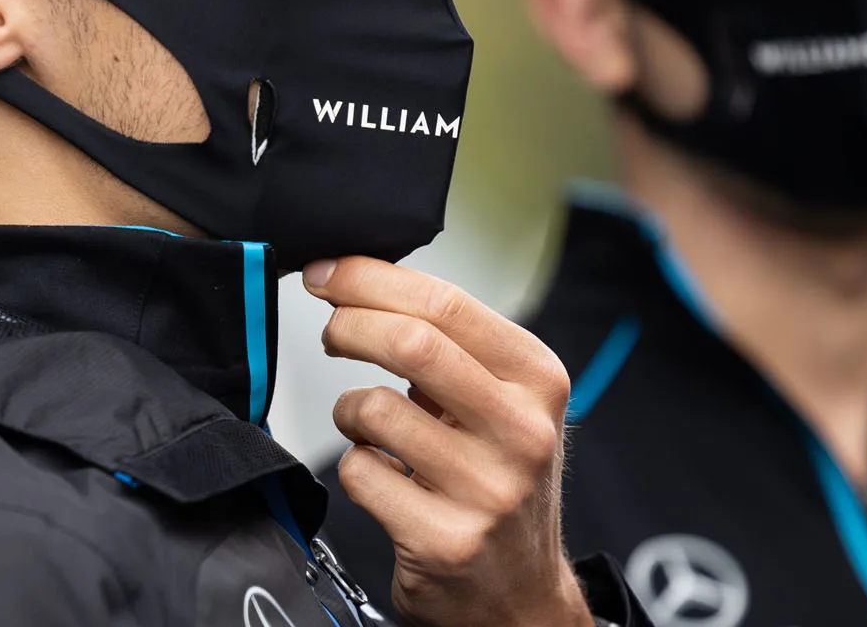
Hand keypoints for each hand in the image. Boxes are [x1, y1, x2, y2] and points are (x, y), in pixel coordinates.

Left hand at [304, 257, 589, 626]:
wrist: (520, 592)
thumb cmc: (498, 478)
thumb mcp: (502, 402)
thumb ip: (450, 346)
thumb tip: (360, 282)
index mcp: (538, 379)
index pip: (445, 303)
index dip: (370, 279)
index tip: (328, 274)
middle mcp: (523, 432)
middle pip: (411, 342)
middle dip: (349, 324)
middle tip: (330, 331)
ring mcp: (487, 490)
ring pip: (374, 409)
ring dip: (348, 408)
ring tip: (364, 422)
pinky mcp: (444, 540)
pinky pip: (360, 472)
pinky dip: (355, 464)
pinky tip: (380, 473)